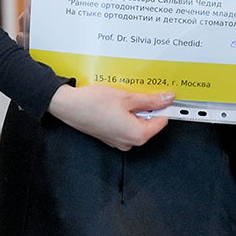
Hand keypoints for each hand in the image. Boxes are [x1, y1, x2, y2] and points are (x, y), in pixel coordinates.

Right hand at [47, 84, 172, 150]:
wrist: (68, 106)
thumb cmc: (94, 103)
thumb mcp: (127, 97)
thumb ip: (150, 100)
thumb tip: (166, 99)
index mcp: (137, 135)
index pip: (161, 122)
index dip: (163, 107)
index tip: (163, 96)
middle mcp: (128, 143)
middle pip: (149, 123)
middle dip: (147, 107)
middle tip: (138, 93)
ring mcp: (118, 141)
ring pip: (136, 123)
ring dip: (135, 109)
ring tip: (124, 97)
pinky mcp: (110, 137)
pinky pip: (125, 125)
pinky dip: (125, 114)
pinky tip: (117, 103)